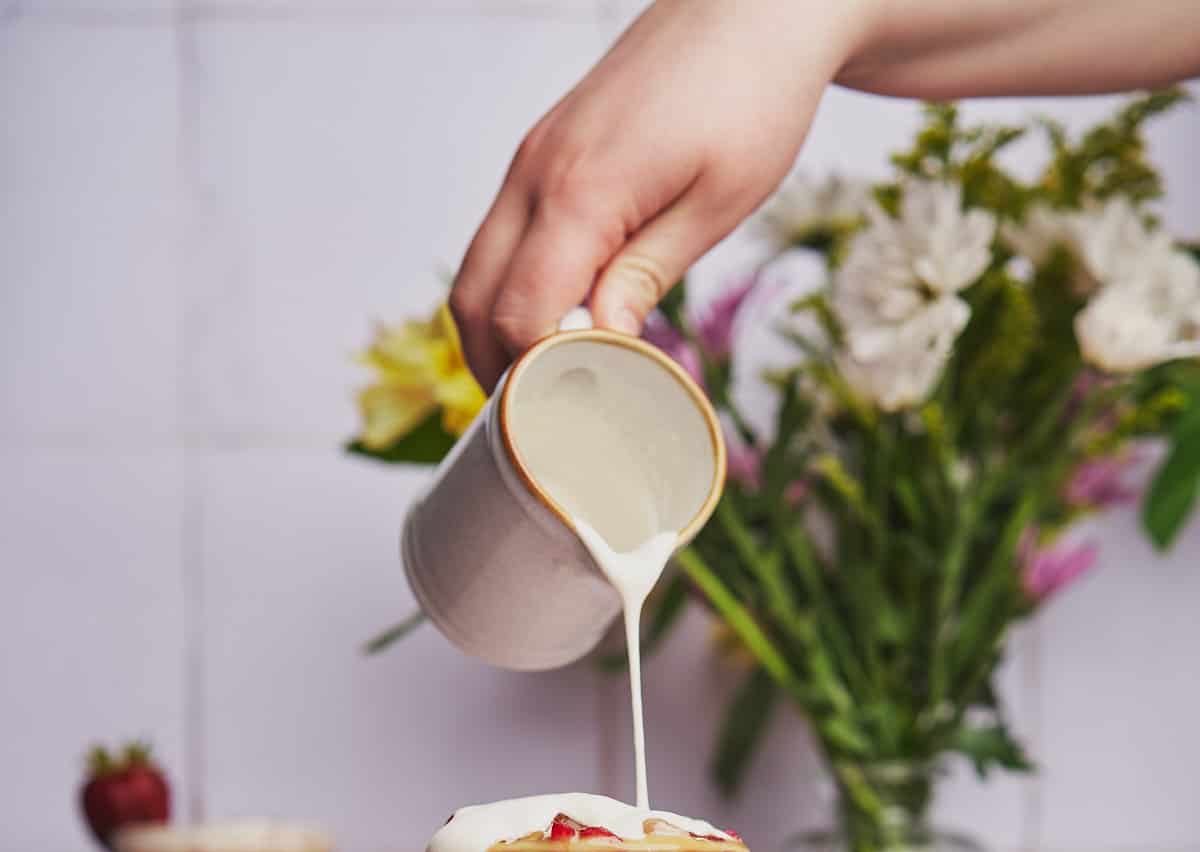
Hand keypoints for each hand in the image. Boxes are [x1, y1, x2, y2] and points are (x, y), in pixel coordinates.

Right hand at [450, 0, 864, 388]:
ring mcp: (532, 161)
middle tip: (544, 423)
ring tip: (549, 383)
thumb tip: (599, 346)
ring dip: (497, 333)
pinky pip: (500, 240)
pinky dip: (511, 291)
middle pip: (474, 301)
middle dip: (497, 371)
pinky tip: (558, 322)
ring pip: (475, 272)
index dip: (536, 379)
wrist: (753, 8)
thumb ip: (646, 278)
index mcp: (580, 190)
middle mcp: (537, 173)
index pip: (521, 314)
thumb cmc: (751, 97)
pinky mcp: (543, 156)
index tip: (569, 420)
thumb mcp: (715, 204)